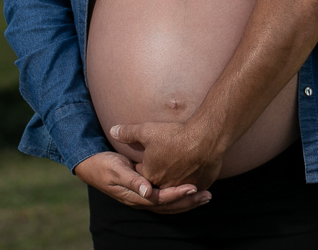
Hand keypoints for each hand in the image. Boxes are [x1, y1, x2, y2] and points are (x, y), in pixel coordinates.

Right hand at [74, 150, 212, 212]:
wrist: (92, 165)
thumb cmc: (105, 165)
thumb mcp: (116, 170)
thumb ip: (132, 180)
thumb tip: (147, 191)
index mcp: (135, 195)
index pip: (161, 199)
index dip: (177, 194)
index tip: (193, 187)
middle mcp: (142, 199)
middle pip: (169, 206)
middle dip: (188, 202)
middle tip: (207, 195)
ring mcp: (144, 197)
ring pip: (169, 204)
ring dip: (187, 201)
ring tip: (206, 196)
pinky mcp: (146, 191)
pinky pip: (166, 198)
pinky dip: (180, 196)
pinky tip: (193, 190)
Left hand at [110, 120, 224, 193]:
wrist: (205, 138)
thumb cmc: (175, 135)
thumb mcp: (147, 130)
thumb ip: (128, 133)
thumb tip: (112, 131)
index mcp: (151, 176)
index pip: (143, 176)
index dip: (144, 167)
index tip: (147, 158)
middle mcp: (166, 185)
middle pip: (160, 184)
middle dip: (159, 176)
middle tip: (164, 165)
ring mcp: (185, 186)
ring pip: (179, 187)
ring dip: (177, 182)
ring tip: (178, 172)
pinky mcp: (202, 183)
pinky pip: (196, 185)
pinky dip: (194, 181)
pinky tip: (195, 173)